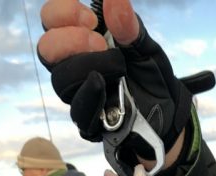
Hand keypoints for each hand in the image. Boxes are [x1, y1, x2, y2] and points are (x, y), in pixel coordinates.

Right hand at [38, 0, 213, 169]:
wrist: (168, 113)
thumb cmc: (151, 76)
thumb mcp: (145, 47)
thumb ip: (128, 26)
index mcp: (80, 41)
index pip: (51, 20)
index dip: (62, 13)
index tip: (90, 18)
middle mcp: (73, 67)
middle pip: (47, 51)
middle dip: (70, 41)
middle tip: (99, 42)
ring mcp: (79, 96)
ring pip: (61, 82)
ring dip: (86, 66)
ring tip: (115, 65)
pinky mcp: (90, 122)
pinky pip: (80, 111)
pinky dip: (91, 95)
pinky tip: (102, 84)